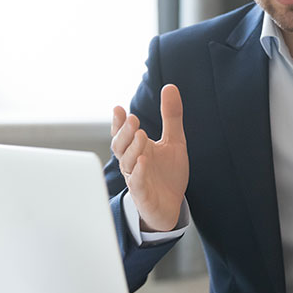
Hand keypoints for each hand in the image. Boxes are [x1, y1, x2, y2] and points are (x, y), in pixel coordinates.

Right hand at [110, 84, 189, 231]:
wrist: (172, 205)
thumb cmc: (167, 173)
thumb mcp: (174, 141)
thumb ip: (171, 116)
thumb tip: (170, 87)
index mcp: (137, 148)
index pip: (123, 133)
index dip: (118, 122)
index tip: (118, 108)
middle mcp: (133, 162)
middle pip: (120, 146)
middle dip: (124, 132)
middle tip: (132, 118)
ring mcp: (136, 178)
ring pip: (127, 163)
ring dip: (133, 148)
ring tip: (141, 134)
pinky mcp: (143, 194)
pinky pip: (137, 182)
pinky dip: (139, 172)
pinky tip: (143, 160)